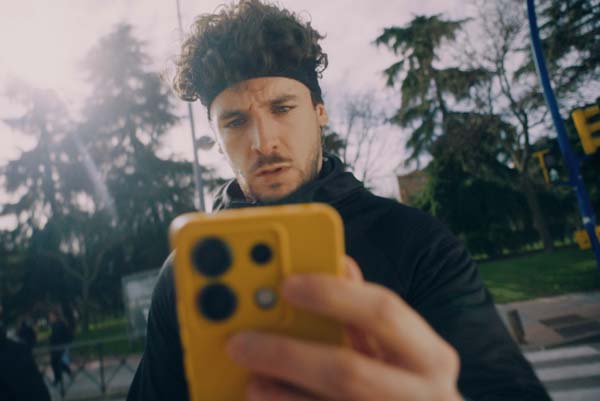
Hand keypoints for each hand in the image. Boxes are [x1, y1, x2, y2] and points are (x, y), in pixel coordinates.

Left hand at [226, 256, 462, 400]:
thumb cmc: (412, 383)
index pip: (382, 312)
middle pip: (347, 371)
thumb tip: (340, 263)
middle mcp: (422, 395)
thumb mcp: (401, 346)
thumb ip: (368, 310)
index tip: (286, 284)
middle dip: (289, 355)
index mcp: (430, 355)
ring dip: (281, 395)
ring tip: (250, 380)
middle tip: (241, 342)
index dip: (332, 295)